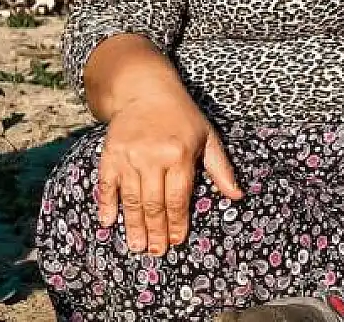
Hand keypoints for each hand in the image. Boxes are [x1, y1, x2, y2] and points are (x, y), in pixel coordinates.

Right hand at [97, 90, 243, 254]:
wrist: (146, 91)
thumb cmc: (182, 117)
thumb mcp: (208, 138)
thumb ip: (220, 169)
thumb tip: (237, 196)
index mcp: (180, 154)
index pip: (179, 197)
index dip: (178, 222)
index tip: (178, 241)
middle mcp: (153, 157)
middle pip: (154, 204)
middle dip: (156, 231)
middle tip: (156, 252)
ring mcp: (129, 156)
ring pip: (132, 199)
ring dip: (134, 226)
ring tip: (137, 246)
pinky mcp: (109, 154)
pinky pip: (106, 185)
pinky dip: (107, 204)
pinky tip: (108, 222)